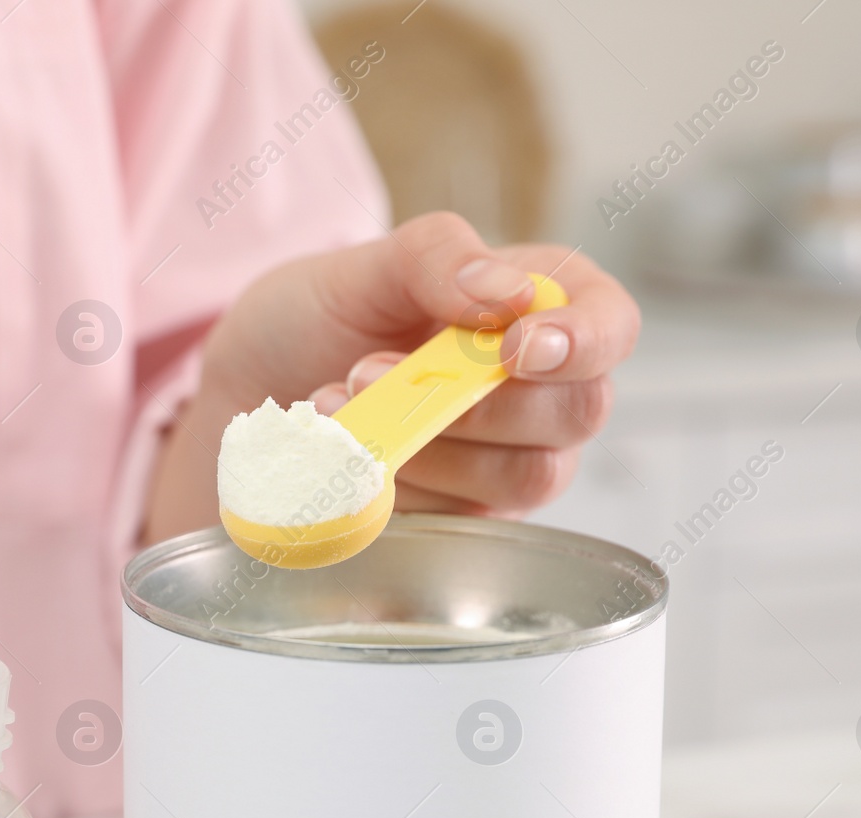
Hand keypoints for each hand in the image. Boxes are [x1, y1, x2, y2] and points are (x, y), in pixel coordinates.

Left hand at [145, 212, 639, 539]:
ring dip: (429, 443)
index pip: (612, 324)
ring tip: (335, 402)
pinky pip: (464, 516)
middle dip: (478, 400)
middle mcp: (541, 386)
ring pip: (526, 475)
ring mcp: (511, 457)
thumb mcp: (358, 267)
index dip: (585, 341)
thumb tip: (509, 292)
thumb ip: (434, 259)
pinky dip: (399, 482)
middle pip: (580, 411)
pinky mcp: (468, 514)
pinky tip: (345, 453)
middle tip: (372, 368)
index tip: (516, 347)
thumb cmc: (312, 322)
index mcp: (537, 302)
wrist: (248, 399)